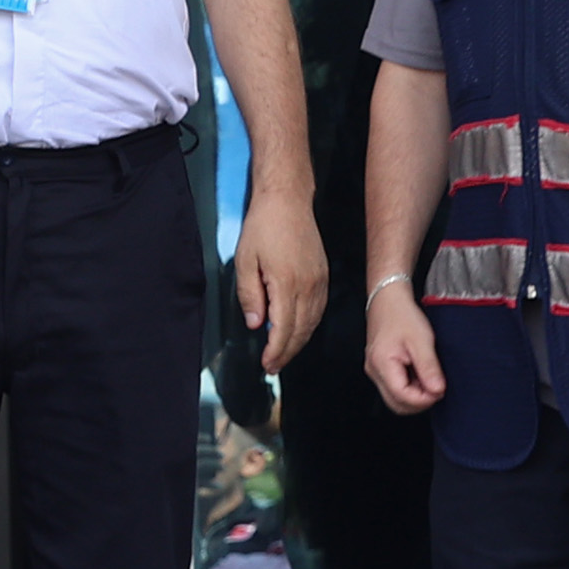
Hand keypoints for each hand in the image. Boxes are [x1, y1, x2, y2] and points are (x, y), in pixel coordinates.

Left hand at [233, 188, 327, 372]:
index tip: (267, 365)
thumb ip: (250, 295)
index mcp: (287, 284)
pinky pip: (318, 309)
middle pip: (301, 331)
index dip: (276, 351)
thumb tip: (256, 325)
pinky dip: (309, 325)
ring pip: (313, 322)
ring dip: (299, 342)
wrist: (287, 202)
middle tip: (273, 367)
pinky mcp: (323, 276)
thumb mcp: (245, 260)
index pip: (284, 329)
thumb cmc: (262, 227)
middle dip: (287, 352)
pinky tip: (298, 330)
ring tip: (283, 354)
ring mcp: (319, 282)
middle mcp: (309, 287)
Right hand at [363, 276, 446, 413]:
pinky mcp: (379, 367)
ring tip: (428, 378)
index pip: (403, 397)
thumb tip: (437, 391)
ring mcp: (374, 369)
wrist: (388, 298)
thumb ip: (429, 368)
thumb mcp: (421, 340)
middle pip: (396, 404)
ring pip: (395, 399)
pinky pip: (394, 388)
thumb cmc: (403, 315)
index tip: (440, 388)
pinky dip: (409, 388)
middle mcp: (374, 370)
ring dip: (415, 396)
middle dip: (419, 402)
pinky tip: (419, 374)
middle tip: (436, 387)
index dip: (425, 399)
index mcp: (382, 364)